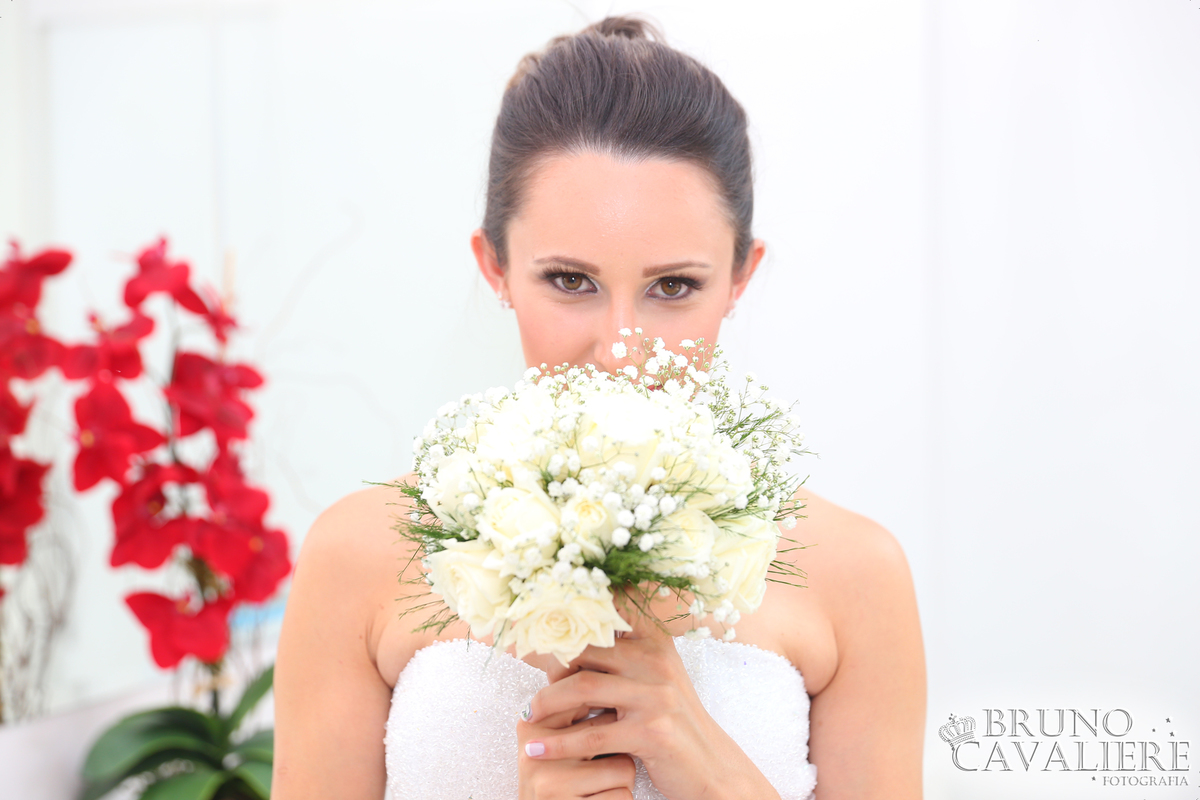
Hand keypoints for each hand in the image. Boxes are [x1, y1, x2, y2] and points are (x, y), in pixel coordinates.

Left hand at [520, 596, 780, 799]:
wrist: (711, 767)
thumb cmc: (673, 723)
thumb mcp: (652, 680)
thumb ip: (619, 659)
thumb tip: (564, 646)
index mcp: (654, 641)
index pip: (603, 617)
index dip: (566, 617)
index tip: (530, 625)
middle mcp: (655, 661)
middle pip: (584, 650)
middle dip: (548, 665)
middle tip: (525, 677)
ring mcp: (656, 695)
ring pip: (582, 688)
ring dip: (547, 703)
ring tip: (528, 715)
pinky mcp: (651, 731)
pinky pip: (591, 735)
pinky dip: (558, 744)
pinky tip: (536, 749)